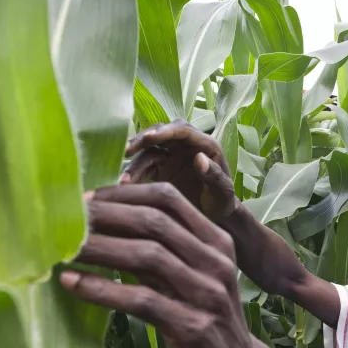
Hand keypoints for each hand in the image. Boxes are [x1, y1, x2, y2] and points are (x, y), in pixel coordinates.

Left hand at [60, 183, 265, 347]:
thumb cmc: (208, 319)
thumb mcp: (194, 276)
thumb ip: (164, 251)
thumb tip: (106, 228)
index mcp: (217, 242)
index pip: (168, 199)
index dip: (124, 195)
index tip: (86, 199)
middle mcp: (215, 262)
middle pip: (154, 222)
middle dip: (105, 216)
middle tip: (64, 218)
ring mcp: (206, 294)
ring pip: (146, 255)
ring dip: (98, 248)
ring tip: (63, 248)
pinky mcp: (192, 326)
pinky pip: (140, 300)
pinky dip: (101, 289)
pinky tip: (71, 284)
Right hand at [121, 120, 236, 222]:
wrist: (215, 216)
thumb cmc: (223, 202)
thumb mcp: (224, 192)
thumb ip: (215, 176)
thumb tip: (199, 158)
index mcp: (204, 144)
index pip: (183, 130)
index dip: (165, 131)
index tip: (150, 137)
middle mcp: (185, 145)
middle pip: (160, 133)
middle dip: (143, 140)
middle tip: (128, 150)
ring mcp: (170, 156)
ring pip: (148, 151)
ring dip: (134, 162)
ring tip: (123, 180)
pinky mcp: (158, 169)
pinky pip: (143, 167)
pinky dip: (133, 175)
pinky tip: (124, 186)